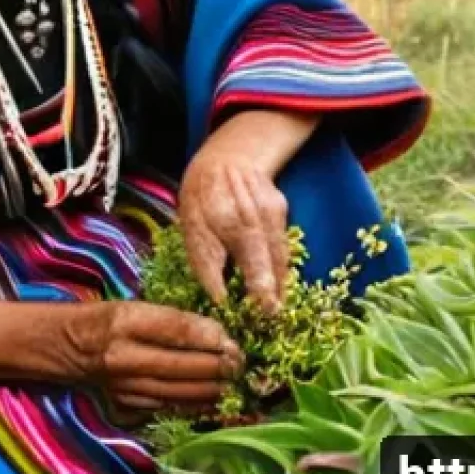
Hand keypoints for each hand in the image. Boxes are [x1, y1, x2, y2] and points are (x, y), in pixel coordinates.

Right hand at [74, 301, 243, 418]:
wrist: (67, 349)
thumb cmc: (109, 319)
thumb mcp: (137, 306)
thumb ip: (174, 320)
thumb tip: (218, 335)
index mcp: (125, 321)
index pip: (178, 330)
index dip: (210, 338)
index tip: (233, 341)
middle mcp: (123, 357)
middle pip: (182, 367)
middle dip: (218, 367)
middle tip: (241, 363)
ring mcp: (123, 388)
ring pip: (179, 393)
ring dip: (212, 390)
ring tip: (234, 382)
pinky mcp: (125, 409)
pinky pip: (168, 408)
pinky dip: (194, 404)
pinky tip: (213, 399)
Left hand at [177, 152, 289, 313]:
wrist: (228, 156)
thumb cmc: (202, 196)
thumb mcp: (192, 227)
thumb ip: (206, 263)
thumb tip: (220, 300)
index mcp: (234, 223)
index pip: (256, 263)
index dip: (263, 289)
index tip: (267, 311)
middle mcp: (260, 217)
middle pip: (275, 262)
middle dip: (276, 292)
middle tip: (274, 317)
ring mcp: (275, 212)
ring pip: (282, 254)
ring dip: (280, 281)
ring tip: (275, 305)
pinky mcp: (282, 210)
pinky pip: (282, 243)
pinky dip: (278, 263)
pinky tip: (272, 279)